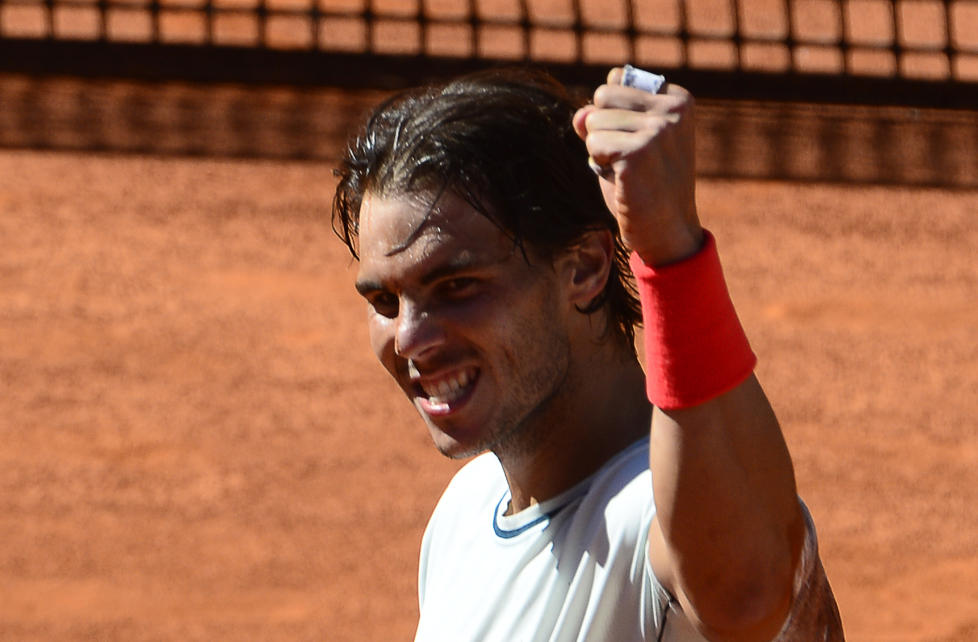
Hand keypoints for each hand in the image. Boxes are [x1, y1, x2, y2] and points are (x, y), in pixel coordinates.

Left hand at [572, 68, 702, 265]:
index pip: (616, 80)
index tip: (637, 142)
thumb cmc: (646, 186)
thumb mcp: (625, 143)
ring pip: (593, 121)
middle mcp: (673, 109)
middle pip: (602, 95)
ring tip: (627, 171)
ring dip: (600, 150)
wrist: (667, 231)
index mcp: (678, 99)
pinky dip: (599, 164)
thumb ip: (601, 120)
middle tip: (628, 158)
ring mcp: (659, 129)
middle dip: (603, 128)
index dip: (612, 113)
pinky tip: (623, 180)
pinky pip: (593, 143)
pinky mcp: (639, 152)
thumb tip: (579, 115)